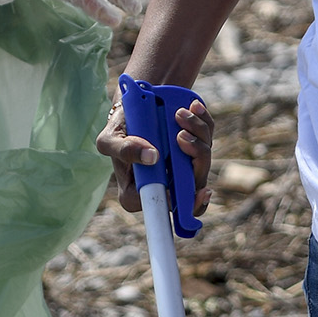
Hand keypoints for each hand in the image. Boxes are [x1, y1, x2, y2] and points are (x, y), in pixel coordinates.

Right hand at [97, 88, 213, 216]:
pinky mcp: (194, 150)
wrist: (132, 106)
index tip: (196, 193)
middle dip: (194, 157)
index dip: (186, 205)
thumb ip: (124, 150)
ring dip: (197, 133)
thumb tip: (152, 157)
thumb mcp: (110, 139)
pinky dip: (202, 121)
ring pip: (203, 158)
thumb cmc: (119, 129)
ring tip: (180, 114)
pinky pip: (207, 138)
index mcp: (142, 192)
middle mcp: (167, 184)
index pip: (166, 210)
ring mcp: (183, 168)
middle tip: (181, 135)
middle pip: (194, 185)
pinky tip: (193, 109)